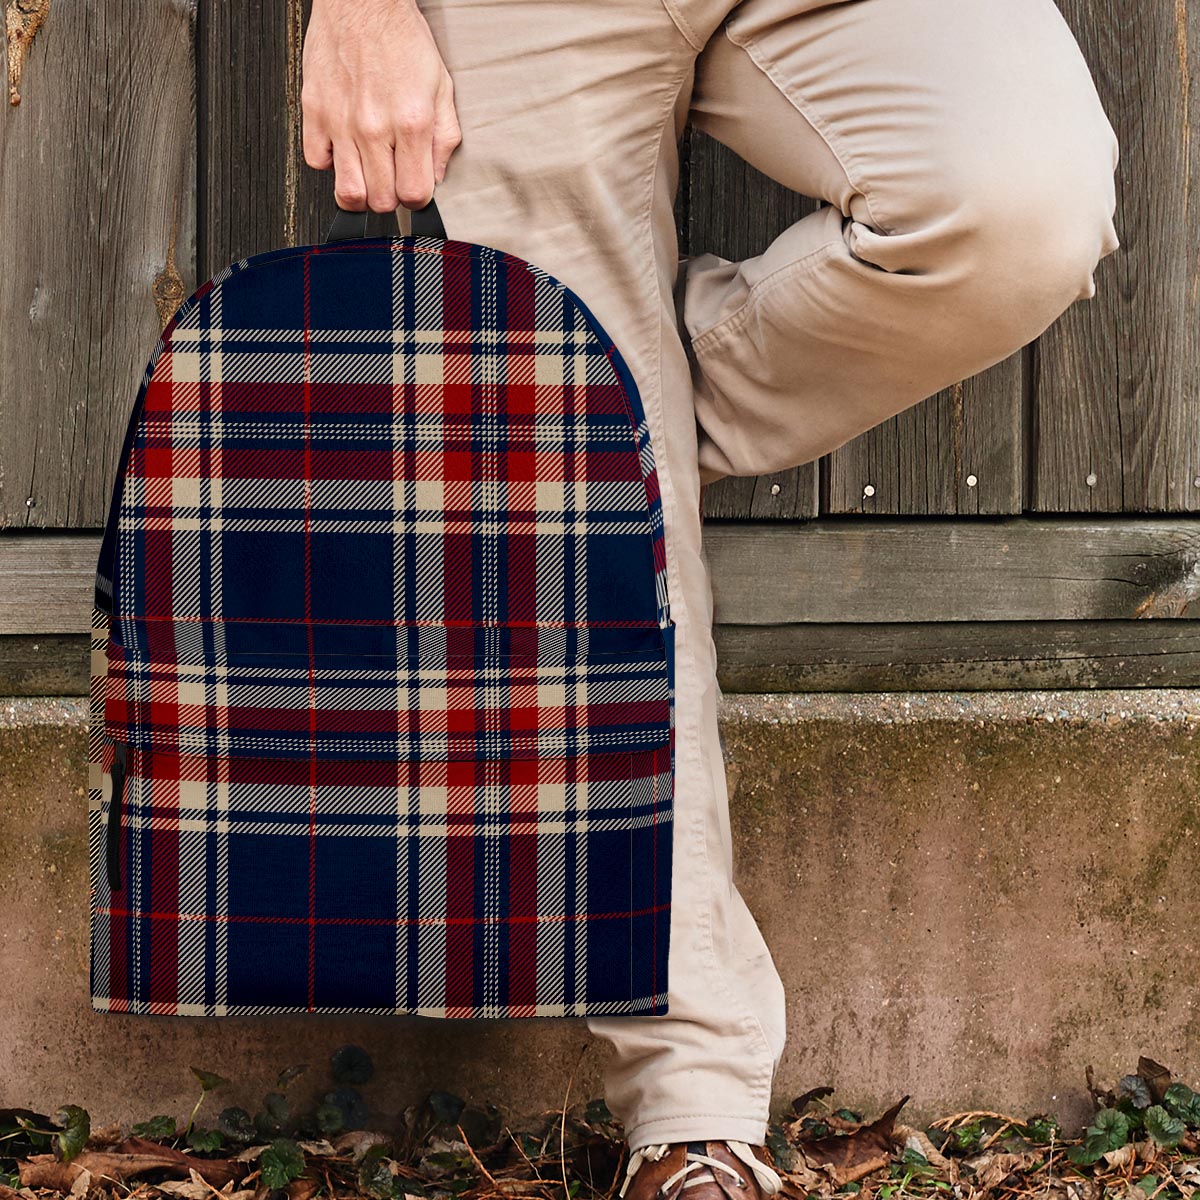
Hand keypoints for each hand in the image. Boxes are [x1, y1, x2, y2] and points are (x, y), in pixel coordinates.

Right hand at [302, 0, 461, 211]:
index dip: (417, 199)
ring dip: (361, 192)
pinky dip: (330, 163)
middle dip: (390, 197)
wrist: (362, 1)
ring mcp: (341, 122)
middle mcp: (374, 127)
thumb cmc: (401, 39)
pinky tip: (343, 149)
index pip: (414, 194)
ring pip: (348, 192)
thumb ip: (444, 137)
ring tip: (368, 176)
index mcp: (411, 123)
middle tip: (392, 179)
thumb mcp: (441, 87)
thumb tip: (437, 176)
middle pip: (381, 201)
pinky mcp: (314, 111)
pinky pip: (316, 162)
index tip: (415, 188)